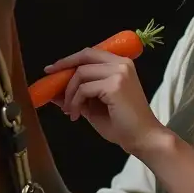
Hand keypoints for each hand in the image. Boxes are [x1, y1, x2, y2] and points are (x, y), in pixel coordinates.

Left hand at [44, 47, 165, 155]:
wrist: (142, 138)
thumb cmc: (122, 125)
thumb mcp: (94, 106)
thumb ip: (78, 95)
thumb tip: (55, 91)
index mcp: (120, 65)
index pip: (90, 54)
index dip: (69, 60)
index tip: (52, 70)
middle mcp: (121, 64)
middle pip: (84, 57)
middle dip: (63, 68)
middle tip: (51, 84)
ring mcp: (119, 73)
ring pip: (81, 74)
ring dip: (69, 94)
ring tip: (70, 110)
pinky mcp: (114, 85)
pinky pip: (84, 89)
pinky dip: (75, 102)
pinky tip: (77, 115)